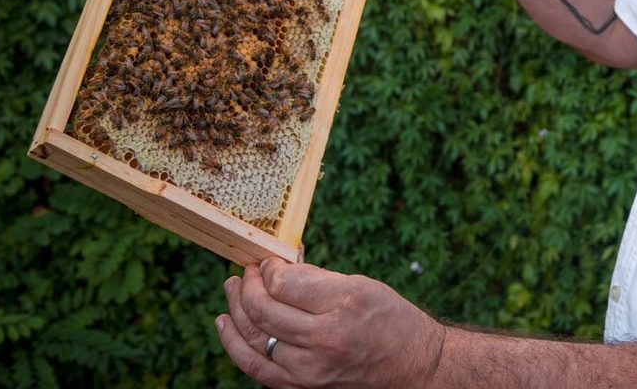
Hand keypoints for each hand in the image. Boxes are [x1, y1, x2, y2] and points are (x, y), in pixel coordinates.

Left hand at [216, 259, 443, 388]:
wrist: (411, 367)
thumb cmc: (389, 319)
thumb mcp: (361, 285)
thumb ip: (317, 278)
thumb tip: (278, 267)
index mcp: (343, 305)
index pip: (285, 283)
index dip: (269, 267)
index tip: (270, 260)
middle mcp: (323, 340)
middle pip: (263, 310)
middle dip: (248, 284)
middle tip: (248, 269)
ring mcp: (308, 369)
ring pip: (254, 337)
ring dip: (235, 309)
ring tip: (232, 287)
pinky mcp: (300, 387)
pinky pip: (255, 367)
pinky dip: (234, 345)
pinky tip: (224, 324)